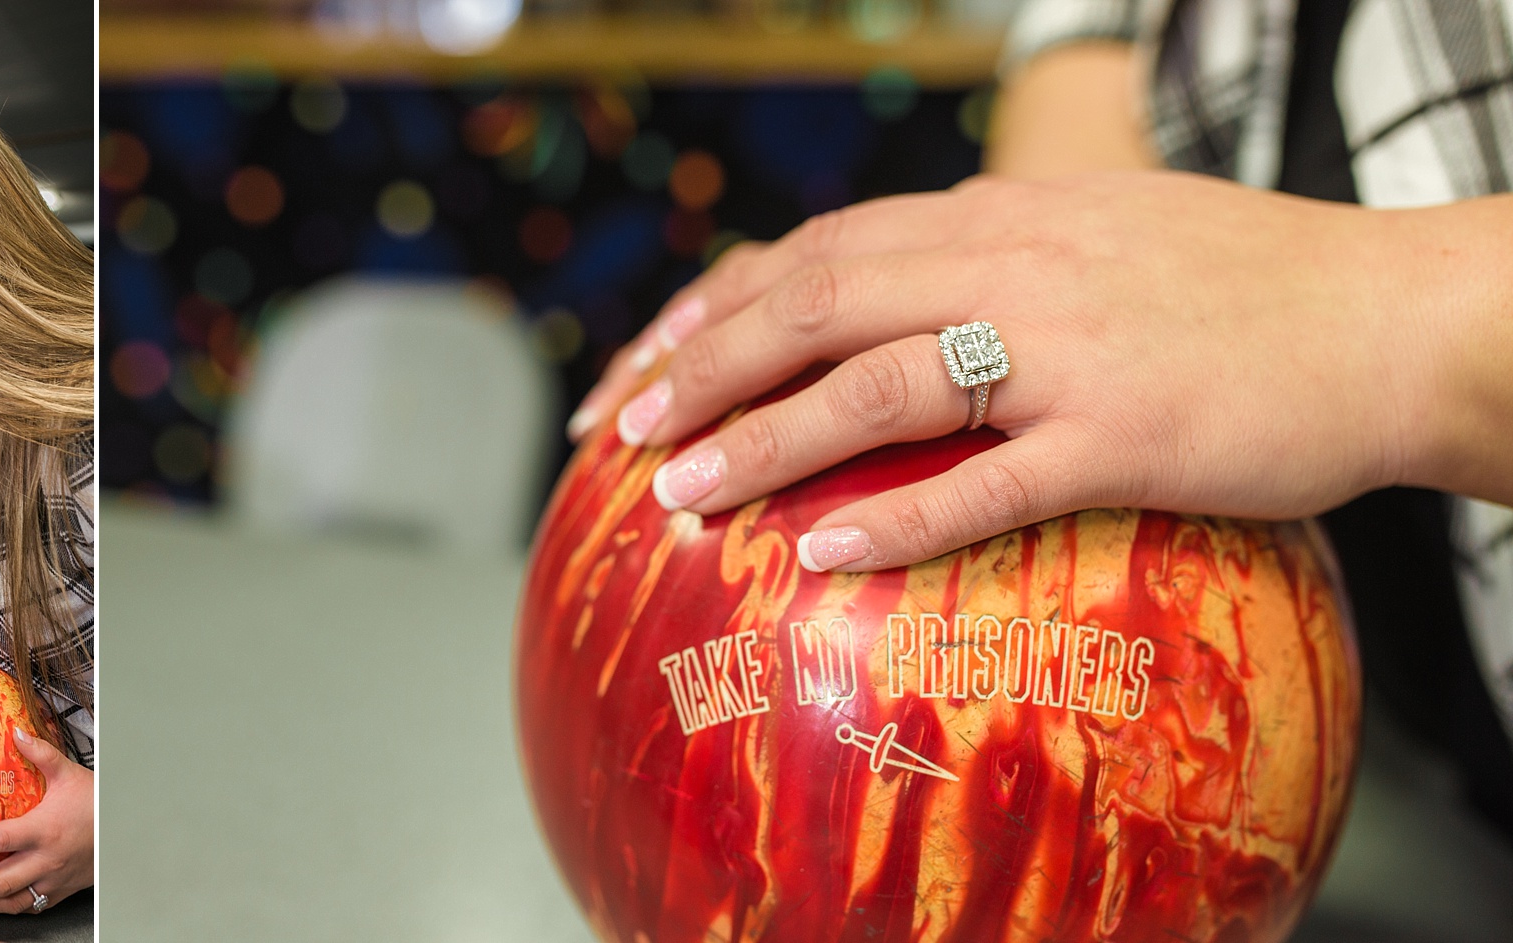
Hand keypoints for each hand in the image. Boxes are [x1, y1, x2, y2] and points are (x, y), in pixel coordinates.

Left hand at [0, 728, 93, 913]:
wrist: (128, 828)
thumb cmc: (98, 803)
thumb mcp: (70, 774)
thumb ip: (41, 753)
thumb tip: (17, 732)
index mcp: (45, 831)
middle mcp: (47, 861)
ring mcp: (53, 880)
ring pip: (11, 902)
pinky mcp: (60, 891)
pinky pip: (29, 906)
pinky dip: (5, 908)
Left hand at [597, 171, 1512, 569]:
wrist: (1395, 315)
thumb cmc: (1247, 286)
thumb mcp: (1098, 234)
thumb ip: (991, 259)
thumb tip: (888, 308)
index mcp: (999, 217)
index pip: (815, 251)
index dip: (711, 309)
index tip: (638, 366)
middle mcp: (1016, 265)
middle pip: (815, 303)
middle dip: (701, 368)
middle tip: (616, 431)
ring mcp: (1070, 348)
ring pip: (880, 384)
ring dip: (765, 438)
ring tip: (679, 493)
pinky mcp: (1128, 434)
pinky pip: (991, 482)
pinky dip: (899, 520)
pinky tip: (823, 557)